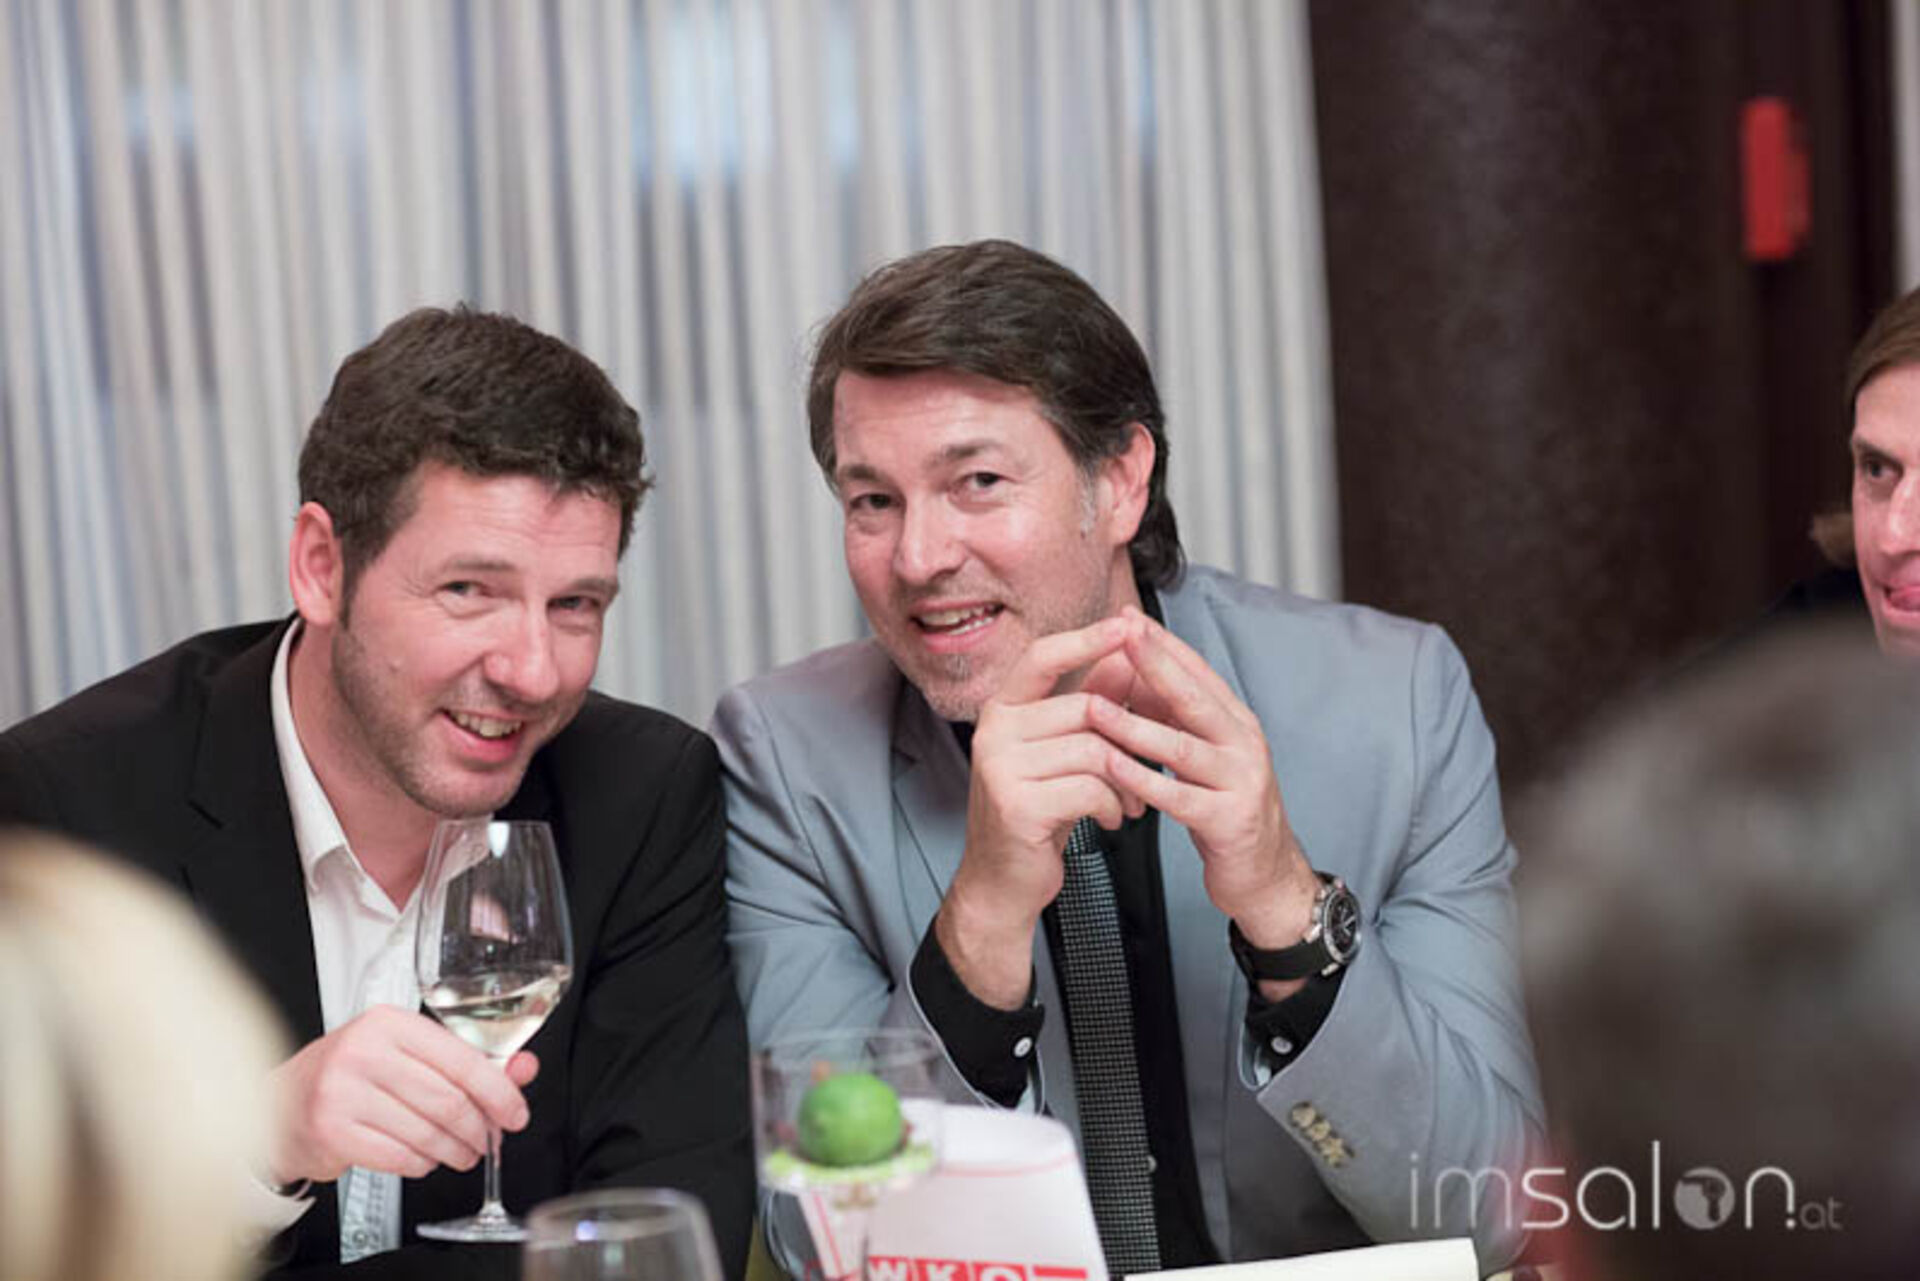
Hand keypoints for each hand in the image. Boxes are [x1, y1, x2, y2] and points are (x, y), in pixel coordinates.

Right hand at [267, 1004, 539, 1184]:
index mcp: (390, 1023)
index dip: (499, 1092)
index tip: (516, 1114)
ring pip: (426, 1132)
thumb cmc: (353, 1075)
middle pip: (447, 1100)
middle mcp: (364, 1051)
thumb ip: (469, 1061)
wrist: (282, 1103)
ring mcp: (343, 1092)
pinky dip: (421, 1164)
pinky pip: (398, 1157)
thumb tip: (524, 1069)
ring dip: (453, 1151)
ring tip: (461, 1153)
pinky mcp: (332, 1131)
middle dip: (478, 1129)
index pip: (462, 1059)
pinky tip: (423, 1159)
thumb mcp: (409, 1054)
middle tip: (488, 1140)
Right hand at [937, 615, 1144, 1007]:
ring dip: (1127, 778)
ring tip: (1133, 801)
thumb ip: (1089, 706)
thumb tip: (1127, 657)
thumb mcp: (1062, 754)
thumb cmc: (1036, 812)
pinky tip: (1111, 820)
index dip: (1085, 638)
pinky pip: (1089, 787)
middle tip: (1149, 767)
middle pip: (1084, 707)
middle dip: (1129, 737)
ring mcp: (1000, 768)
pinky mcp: (1016, 805)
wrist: (1002, 881)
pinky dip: (1112, 804)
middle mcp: (993, 731)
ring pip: (1093, 749)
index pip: (1042, 656)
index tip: (1127, 622)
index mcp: (1001, 710)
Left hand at [1087, 608, 1320, 969]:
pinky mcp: (1229, 820)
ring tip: (1094, 706)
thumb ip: (1172, 715)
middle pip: (1194, 696)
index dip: (1162, 643)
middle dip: (1155, 662)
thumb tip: (1129, 671)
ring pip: (1182, 746)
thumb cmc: (1224, 807)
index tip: (1125, 616)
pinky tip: (1112, 769)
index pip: (1198, 670)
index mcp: (1236, 721)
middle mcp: (1244, 743)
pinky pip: (1179, 797)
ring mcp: (1241, 781)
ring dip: (1135, 725)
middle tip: (1118, 634)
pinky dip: (1143, 781)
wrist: (1266, 873)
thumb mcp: (1202, 753)